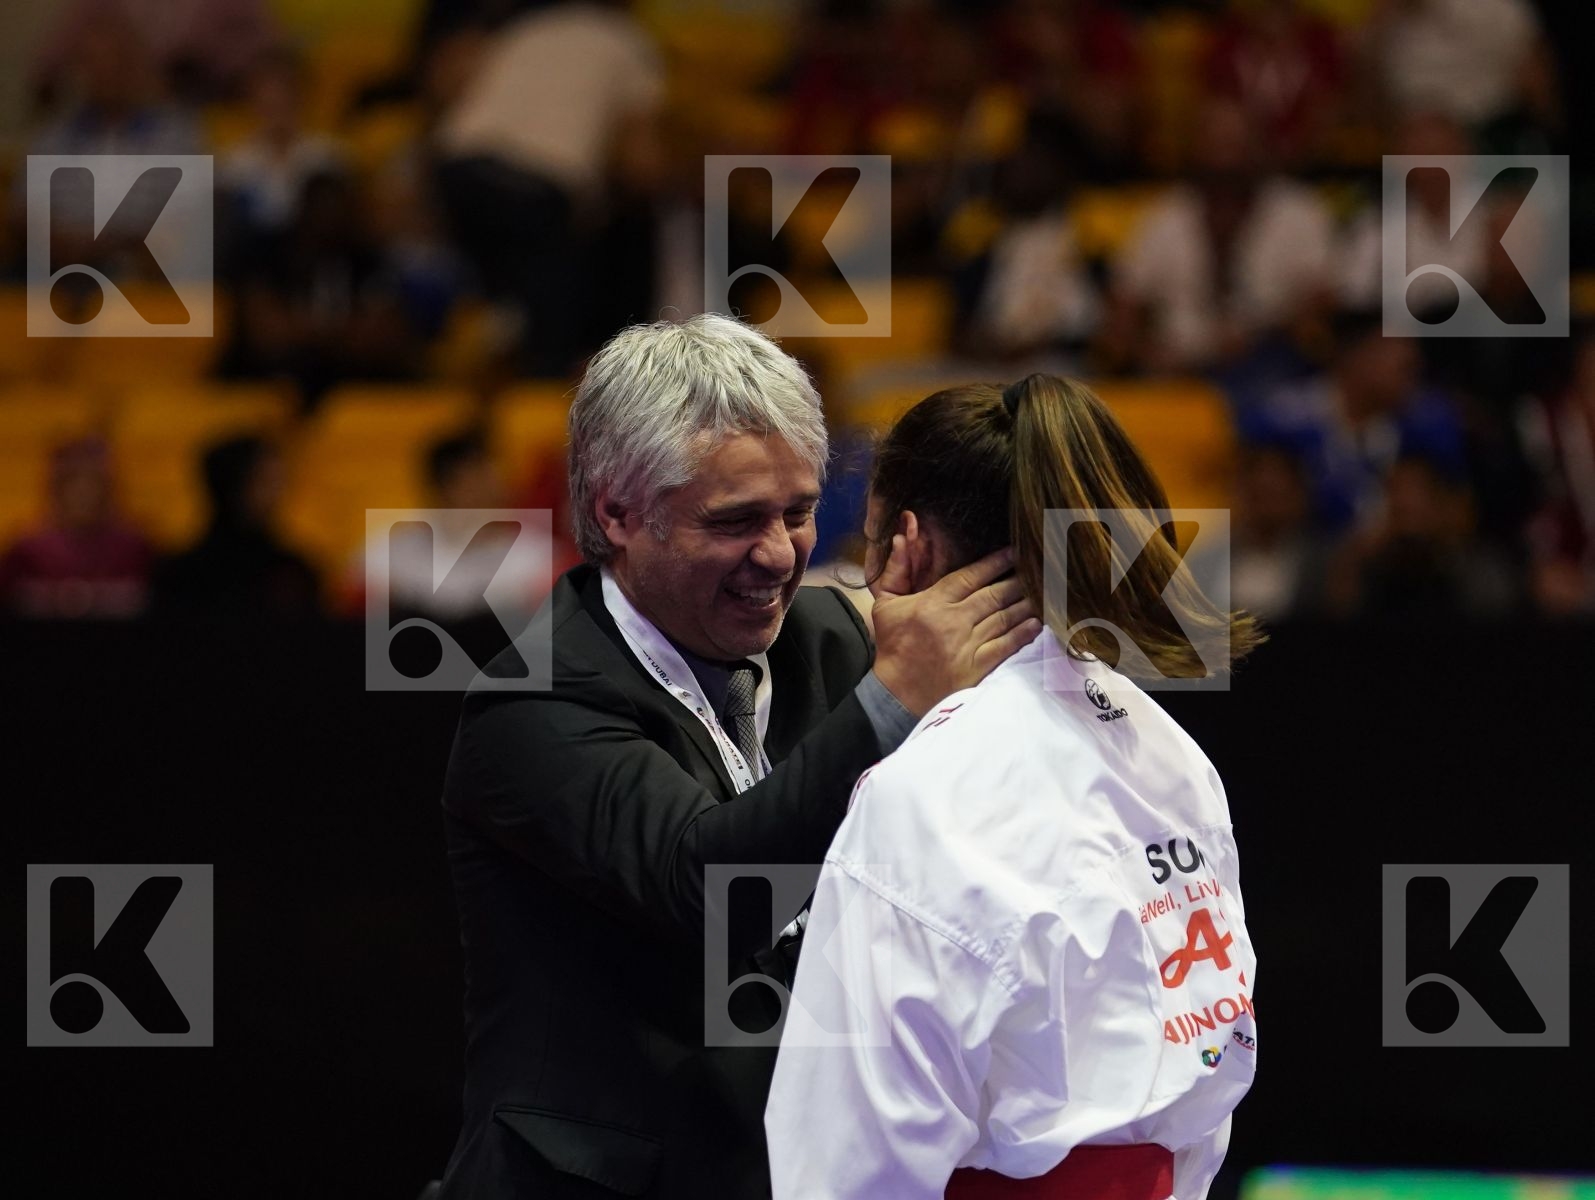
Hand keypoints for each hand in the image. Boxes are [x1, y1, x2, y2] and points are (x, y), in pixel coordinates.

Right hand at [869, 542, 1041, 717]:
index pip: (970, 576)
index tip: (1014, 552)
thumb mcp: (885, 605)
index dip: (994, 563)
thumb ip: (896, 570)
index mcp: (933, 603)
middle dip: (1017, 581)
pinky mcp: (977, 667)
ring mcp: (967, 645)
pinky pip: (1006, 645)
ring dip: (1024, 604)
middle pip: (993, 595)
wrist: (896, 695)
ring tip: (1041, 592)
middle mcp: (954, 621)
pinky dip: (1023, 633)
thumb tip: (901, 538)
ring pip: (1003, 618)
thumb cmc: (892, 647)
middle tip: (1036, 569)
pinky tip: (1036, 623)